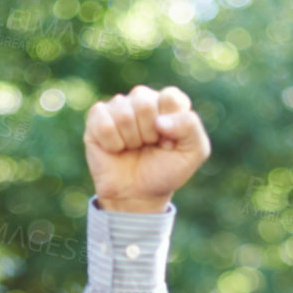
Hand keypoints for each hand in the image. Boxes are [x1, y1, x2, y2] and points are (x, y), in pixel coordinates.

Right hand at [84, 85, 209, 212]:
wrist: (138, 195)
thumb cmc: (166, 171)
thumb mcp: (194, 152)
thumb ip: (191, 126)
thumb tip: (159, 120)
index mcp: (168, 103)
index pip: (171, 97)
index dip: (171, 124)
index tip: (169, 143)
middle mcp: (143, 99)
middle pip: (144, 103)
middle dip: (149, 133)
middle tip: (149, 146)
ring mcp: (118, 107)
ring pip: (124, 114)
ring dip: (131, 140)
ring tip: (133, 148)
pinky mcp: (97, 117)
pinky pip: (104, 124)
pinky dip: (112, 143)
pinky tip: (116, 148)